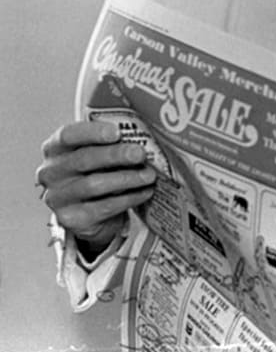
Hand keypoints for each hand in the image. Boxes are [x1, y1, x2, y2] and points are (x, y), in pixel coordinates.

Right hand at [36, 120, 156, 255]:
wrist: (88, 211)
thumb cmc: (96, 172)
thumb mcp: (99, 153)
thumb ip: (111, 143)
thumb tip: (143, 137)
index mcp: (56, 148)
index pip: (68, 135)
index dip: (93, 132)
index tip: (117, 132)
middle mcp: (51, 172)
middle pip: (84, 159)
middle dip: (116, 155)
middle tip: (141, 154)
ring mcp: (58, 197)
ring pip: (94, 185)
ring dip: (127, 178)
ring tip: (149, 175)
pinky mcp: (71, 218)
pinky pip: (104, 207)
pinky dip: (129, 198)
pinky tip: (145, 192)